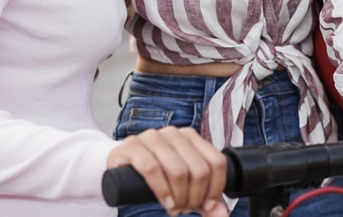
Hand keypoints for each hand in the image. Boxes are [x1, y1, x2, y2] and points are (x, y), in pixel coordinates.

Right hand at [107, 126, 227, 216]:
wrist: (121, 164)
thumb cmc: (156, 173)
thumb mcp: (182, 184)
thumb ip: (203, 200)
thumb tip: (222, 213)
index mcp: (191, 137)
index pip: (216, 162)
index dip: (215, 188)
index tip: (207, 205)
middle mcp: (173, 133)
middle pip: (199, 169)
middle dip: (194, 197)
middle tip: (185, 208)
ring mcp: (152, 137)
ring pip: (177, 170)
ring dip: (179, 197)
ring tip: (174, 207)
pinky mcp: (132, 146)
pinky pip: (151, 168)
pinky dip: (161, 190)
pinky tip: (165, 201)